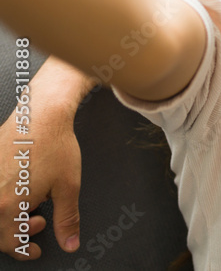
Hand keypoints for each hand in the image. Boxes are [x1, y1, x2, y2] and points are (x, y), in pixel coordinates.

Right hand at [0, 58, 94, 259]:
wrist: (42, 114)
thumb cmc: (54, 145)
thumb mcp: (68, 187)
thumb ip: (66, 219)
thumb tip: (69, 242)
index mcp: (9, 205)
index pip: (9, 242)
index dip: (24, 250)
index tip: (34, 250)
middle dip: (19, 233)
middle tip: (41, 223)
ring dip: (11, 216)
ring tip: (35, 204)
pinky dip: (5, 198)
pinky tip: (23, 187)